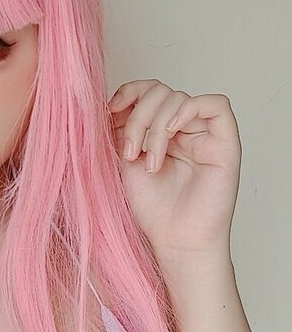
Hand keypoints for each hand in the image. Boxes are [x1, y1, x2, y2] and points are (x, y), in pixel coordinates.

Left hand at [107, 80, 241, 259]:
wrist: (176, 241)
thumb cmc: (154, 209)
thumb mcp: (125, 162)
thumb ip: (120, 130)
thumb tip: (105, 101)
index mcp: (159, 130)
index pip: (148, 91)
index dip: (128, 92)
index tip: (109, 110)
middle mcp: (183, 128)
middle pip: (160, 91)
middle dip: (138, 116)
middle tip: (129, 151)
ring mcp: (205, 133)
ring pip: (179, 98)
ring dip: (156, 126)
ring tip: (148, 161)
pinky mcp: (226, 142)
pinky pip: (216, 105)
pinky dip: (187, 110)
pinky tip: (172, 132)